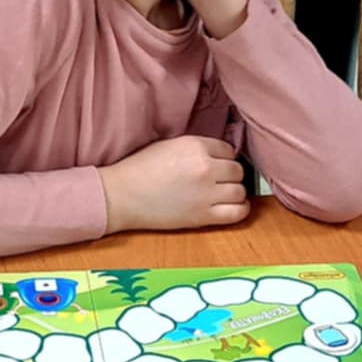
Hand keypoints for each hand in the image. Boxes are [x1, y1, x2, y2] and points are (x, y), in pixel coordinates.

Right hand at [99, 136, 248, 233]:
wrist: (122, 196)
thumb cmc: (139, 169)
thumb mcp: (170, 145)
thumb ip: (197, 148)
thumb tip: (219, 155)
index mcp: (196, 146)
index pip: (229, 150)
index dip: (222, 158)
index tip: (215, 165)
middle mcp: (205, 168)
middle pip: (237, 170)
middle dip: (230, 175)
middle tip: (217, 180)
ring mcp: (206, 194)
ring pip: (240, 191)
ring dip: (234, 192)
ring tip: (222, 194)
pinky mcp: (203, 216)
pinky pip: (237, 213)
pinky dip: (240, 209)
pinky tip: (232, 206)